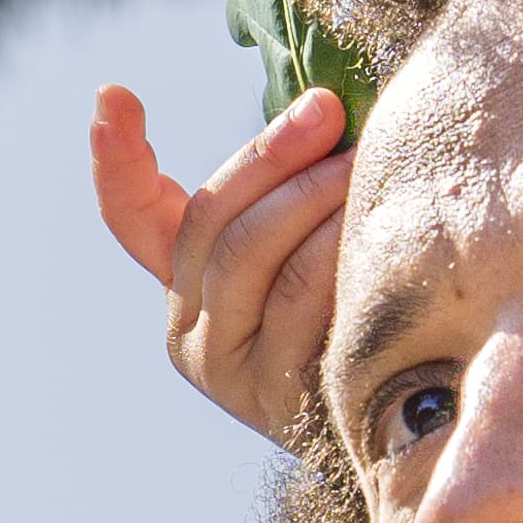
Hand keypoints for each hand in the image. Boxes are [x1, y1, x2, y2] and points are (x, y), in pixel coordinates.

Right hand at [89, 82, 356, 446]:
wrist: (410, 429)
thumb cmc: (366, 310)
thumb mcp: (319, 246)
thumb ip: (297, 191)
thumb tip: (326, 105)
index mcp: (185, 281)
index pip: (131, 215)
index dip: (116, 156)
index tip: (112, 94)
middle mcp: (191, 330)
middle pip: (211, 222)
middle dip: (270, 156)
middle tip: (326, 111)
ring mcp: (229, 371)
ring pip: (251, 257)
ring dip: (311, 196)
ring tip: (366, 161)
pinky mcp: (277, 401)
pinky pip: (303, 307)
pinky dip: (338, 253)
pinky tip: (374, 228)